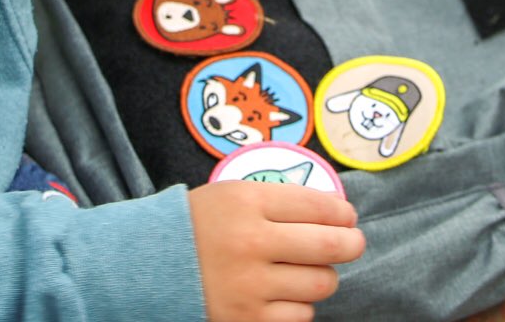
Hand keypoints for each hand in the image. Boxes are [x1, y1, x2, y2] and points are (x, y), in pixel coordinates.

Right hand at [189, 181, 365, 321]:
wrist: (151, 264)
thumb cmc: (200, 224)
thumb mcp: (234, 195)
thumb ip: (279, 200)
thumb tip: (334, 211)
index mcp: (247, 202)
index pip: (316, 205)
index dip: (342, 212)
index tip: (348, 215)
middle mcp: (251, 242)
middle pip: (327, 246)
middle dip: (350, 243)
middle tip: (353, 242)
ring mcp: (250, 286)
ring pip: (319, 283)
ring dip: (323, 275)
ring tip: (311, 268)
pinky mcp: (248, 321)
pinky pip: (300, 315)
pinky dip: (301, 304)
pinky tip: (286, 292)